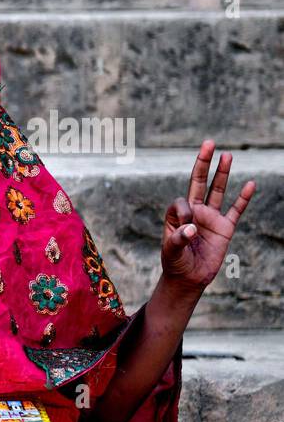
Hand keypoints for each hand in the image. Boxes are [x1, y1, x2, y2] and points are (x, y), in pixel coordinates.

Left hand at [160, 140, 254, 295]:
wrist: (189, 278)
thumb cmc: (175, 263)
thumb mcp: (171, 252)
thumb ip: (177, 239)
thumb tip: (191, 228)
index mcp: (177, 214)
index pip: (181, 202)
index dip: (184, 212)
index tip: (187, 229)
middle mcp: (195, 211)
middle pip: (199, 182)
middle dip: (203, 163)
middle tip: (208, 143)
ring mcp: (211, 217)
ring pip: (218, 190)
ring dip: (222, 173)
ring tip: (226, 155)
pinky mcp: (225, 228)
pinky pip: (236, 210)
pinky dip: (243, 198)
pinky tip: (250, 184)